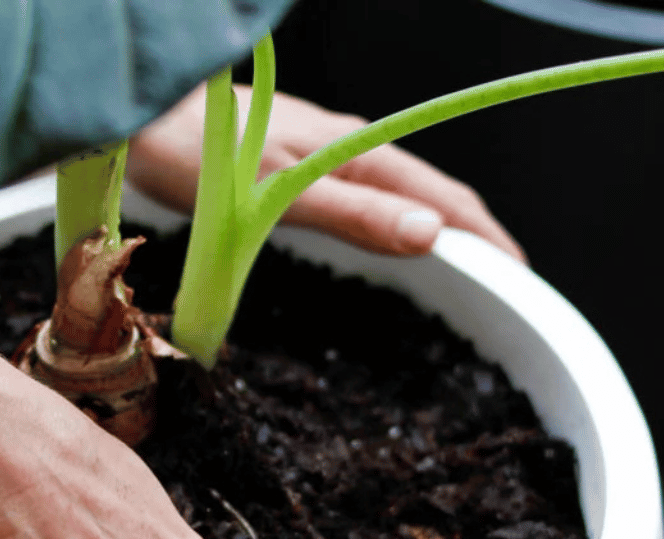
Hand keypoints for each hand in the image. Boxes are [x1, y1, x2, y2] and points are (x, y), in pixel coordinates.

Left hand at [129, 85, 525, 261]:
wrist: (139, 119)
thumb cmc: (193, 150)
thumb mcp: (275, 191)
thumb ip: (352, 213)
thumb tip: (430, 234)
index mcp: (359, 151)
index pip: (449, 198)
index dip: (490, 240)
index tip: (523, 284)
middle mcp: (353, 148)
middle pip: (435, 195)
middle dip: (478, 240)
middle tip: (508, 293)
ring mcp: (329, 154)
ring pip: (405, 195)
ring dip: (441, 233)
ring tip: (467, 278)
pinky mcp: (303, 164)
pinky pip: (371, 196)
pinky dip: (399, 224)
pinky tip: (393, 248)